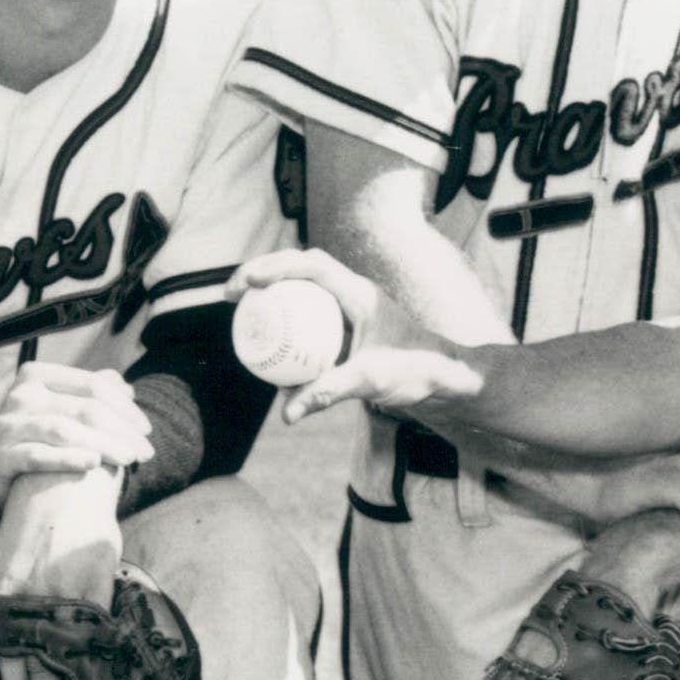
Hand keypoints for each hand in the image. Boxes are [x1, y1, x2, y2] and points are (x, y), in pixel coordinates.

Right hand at [0, 365, 154, 510]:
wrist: (4, 476)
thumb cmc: (43, 439)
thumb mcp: (64, 409)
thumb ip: (92, 394)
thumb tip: (126, 387)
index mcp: (37, 375)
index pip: (93, 385)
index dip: (125, 407)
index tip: (147, 430)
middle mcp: (20, 395)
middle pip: (84, 409)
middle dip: (122, 431)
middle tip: (146, 452)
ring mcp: (8, 425)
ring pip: (65, 431)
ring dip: (104, 445)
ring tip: (128, 459)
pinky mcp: (0, 457)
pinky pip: (38, 455)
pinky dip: (67, 458)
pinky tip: (92, 464)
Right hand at [233, 249, 482, 421]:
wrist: (448, 381)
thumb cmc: (418, 372)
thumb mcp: (370, 379)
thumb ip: (328, 393)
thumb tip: (286, 413)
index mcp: (360, 294)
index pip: (312, 265)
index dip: (275, 267)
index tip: (246, 283)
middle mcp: (354, 295)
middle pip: (301, 271)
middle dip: (263, 274)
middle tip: (232, 295)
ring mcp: (351, 313)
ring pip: (304, 294)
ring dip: (273, 296)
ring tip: (241, 314)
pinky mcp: (350, 332)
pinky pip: (312, 322)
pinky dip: (289, 328)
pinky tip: (271, 352)